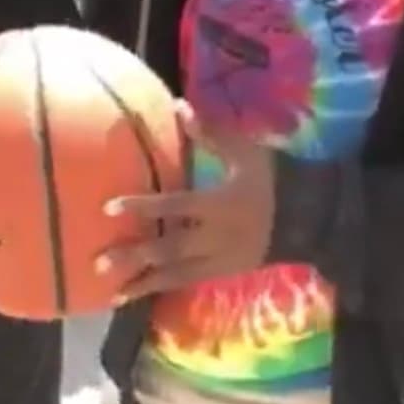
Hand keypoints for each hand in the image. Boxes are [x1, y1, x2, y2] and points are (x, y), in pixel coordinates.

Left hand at [99, 109, 275, 299]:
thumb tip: (178, 106)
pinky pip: (189, 283)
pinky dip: (164, 289)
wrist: (305, 216)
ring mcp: (221, 260)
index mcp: (219, 205)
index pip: (174, 206)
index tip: (108, 208)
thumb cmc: (271, 178)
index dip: (142, 207)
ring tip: (112, 297)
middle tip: (98, 262)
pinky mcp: (224, 273)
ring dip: (144, 285)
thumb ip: (211, 133)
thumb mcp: (246, 151)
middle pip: (170, 249)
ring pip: (177, 275)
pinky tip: (140, 296)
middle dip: (135, 256)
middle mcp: (217, 237)